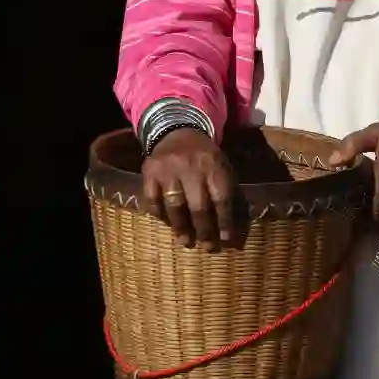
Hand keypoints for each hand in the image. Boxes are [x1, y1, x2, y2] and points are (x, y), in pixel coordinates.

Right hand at [141, 127, 237, 249]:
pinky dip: (160, 215)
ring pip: (175, 205)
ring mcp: (168, 169)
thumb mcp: (221, 165)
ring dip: (181, 227)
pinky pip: (153, 200)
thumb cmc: (204, 156)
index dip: (224, 221)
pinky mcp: (149, 172)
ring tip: (185, 242)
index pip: (221, 198)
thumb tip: (229, 225)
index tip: (225, 240)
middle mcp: (191, 167)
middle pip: (198, 206)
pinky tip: (167, 224)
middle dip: (204, 230)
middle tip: (207, 247)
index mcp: (214, 165)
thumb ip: (224, 189)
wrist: (177, 131)